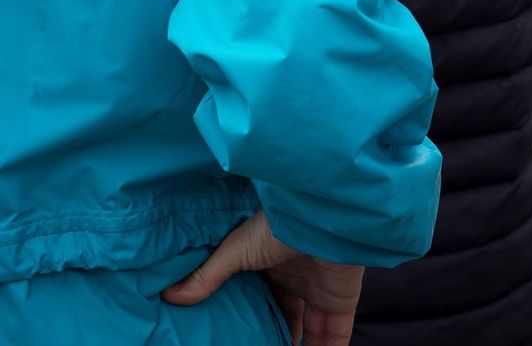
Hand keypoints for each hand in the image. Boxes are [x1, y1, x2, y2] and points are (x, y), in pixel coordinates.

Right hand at [162, 211, 363, 345]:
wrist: (321, 218)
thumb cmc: (277, 227)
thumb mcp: (235, 251)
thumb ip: (207, 275)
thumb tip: (170, 295)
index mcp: (272, 265)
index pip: (262, 298)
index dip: (251, 316)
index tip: (237, 333)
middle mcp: (297, 280)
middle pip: (285, 316)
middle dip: (273, 335)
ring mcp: (320, 292)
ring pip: (309, 331)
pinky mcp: (340, 302)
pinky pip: (336, 334)